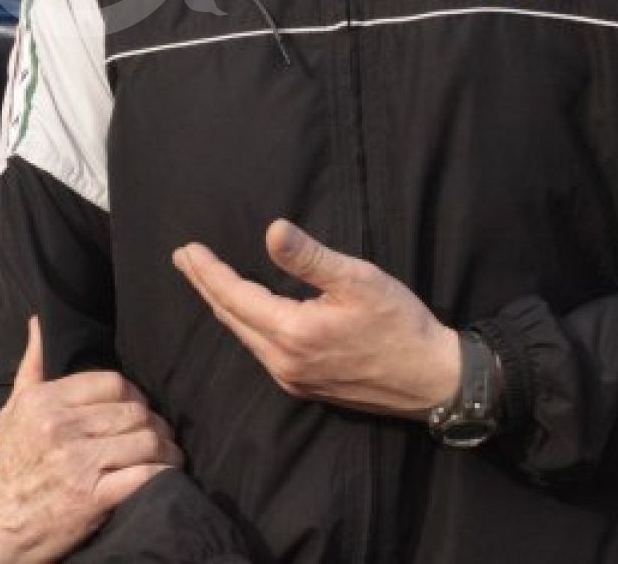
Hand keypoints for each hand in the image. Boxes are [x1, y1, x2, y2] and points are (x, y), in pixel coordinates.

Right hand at [0, 317, 180, 563]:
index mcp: (45, 401)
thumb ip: (31, 366)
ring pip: (145, 441)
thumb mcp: (11, 411)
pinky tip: (163, 476)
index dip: (134, 396)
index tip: (137, 410)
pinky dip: (161, 475)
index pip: (113, 383)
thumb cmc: (4, 466)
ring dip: (165, 450)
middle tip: (160, 435)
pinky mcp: (91, 499)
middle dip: (154, 424)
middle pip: (134, 412)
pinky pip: (143, 476)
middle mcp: (62, 427)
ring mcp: (78, 463)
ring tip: (168, 456)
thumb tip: (39, 323)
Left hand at [173, 219, 460, 419]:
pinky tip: (245, 312)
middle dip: (206, 286)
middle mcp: (283, 362)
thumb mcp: (358, 280)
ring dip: (224, 305)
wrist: (433, 380)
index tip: (186, 250)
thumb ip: (310, 258)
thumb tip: (271, 231)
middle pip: (231, 318)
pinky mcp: (306, 385)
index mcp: (292, 333)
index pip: (235, 297)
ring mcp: (293, 378)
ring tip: (207, 281)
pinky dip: (246, 324)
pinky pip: (262, 349)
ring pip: (245, 336)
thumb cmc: (400, 324)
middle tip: (184, 260)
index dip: (209, 272)